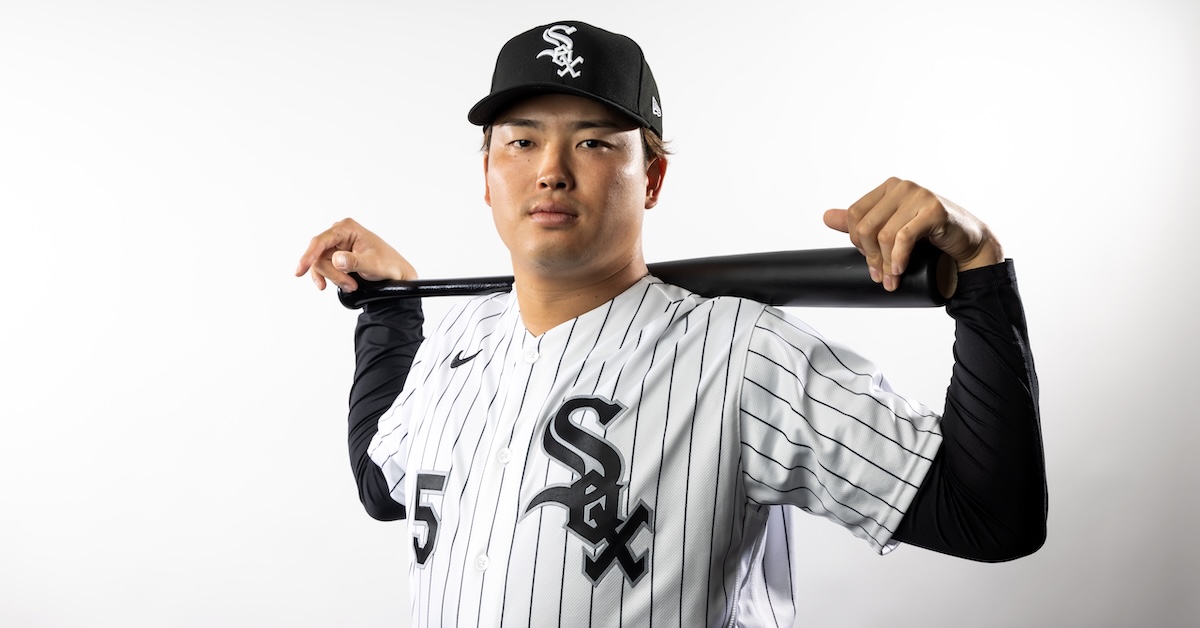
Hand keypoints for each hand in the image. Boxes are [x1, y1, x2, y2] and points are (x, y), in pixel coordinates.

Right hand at [294, 218, 416, 291]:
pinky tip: (339, 284)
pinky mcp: (335, 255)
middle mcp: (339, 233)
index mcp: (348, 228)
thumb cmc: (388, 264)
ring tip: (352, 285)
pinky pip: (323, 268)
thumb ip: (354, 262)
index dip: (309, 256)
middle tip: (350, 285)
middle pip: (319, 255)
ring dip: (334, 278)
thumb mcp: (373, 265)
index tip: (301, 270)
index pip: (321, 241)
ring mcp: (336, 244)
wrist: (396, 273)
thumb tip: (336, 259)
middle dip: (332, 274)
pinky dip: (331, 278)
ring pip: (320, 264)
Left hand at [823, 178, 1003, 291]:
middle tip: (880, 275)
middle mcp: (901, 187)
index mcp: (887, 188)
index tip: (870, 262)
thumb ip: (861, 222)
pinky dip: (898, 258)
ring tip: (891, 279)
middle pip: (866, 226)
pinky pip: (903, 237)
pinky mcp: (934, 210)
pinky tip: (900, 269)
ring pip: (883, 235)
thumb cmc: (930, 234)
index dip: (857, 242)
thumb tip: (827, 217)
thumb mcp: (892, 227)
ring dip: (885, 263)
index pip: (855, 215)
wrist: (968, 242)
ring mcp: (919, 195)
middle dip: (871, 257)